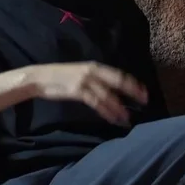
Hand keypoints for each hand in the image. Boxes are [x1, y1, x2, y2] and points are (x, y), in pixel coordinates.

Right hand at [26, 62, 147, 126]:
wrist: (40, 77)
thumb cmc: (60, 76)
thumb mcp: (80, 72)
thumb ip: (95, 78)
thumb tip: (110, 88)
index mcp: (95, 66)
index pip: (119, 74)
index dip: (133, 82)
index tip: (144, 91)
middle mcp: (93, 71)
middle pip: (118, 81)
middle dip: (133, 92)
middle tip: (145, 101)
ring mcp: (85, 81)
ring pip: (108, 95)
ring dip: (120, 108)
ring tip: (128, 118)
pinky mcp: (78, 91)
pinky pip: (97, 103)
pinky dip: (107, 112)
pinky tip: (113, 119)